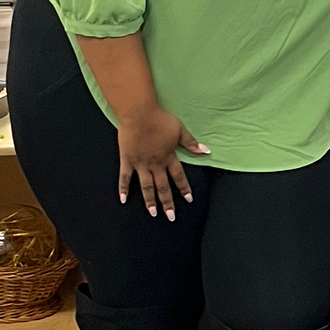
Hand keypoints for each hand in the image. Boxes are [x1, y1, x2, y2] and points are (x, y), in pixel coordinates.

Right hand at [116, 104, 208, 220]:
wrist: (139, 113)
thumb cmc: (159, 119)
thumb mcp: (179, 130)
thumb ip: (191, 143)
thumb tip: (205, 151)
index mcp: (168, 157)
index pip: (178, 177)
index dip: (184, 188)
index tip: (189, 199)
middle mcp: (155, 164)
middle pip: (163, 186)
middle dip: (168, 202)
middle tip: (171, 216)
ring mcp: (140, 164)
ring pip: (146, 186)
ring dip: (150, 201)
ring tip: (153, 213)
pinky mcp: (127, 160)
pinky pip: (125, 177)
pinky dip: (123, 189)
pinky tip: (123, 199)